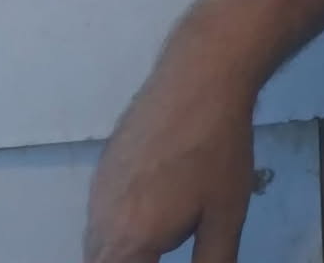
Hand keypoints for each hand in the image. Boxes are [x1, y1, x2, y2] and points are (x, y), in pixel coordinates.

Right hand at [84, 69, 255, 262]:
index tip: (162, 254)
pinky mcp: (105, 164)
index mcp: (128, 241)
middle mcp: (102, 220)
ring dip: (122, 250)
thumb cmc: (218, 150)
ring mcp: (99, 188)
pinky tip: (154, 204)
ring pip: (97, 242)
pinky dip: (119, 224)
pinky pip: (101, 211)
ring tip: (159, 239)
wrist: (201, 78)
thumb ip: (213, 261)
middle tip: (160, 250)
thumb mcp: (226, 216)